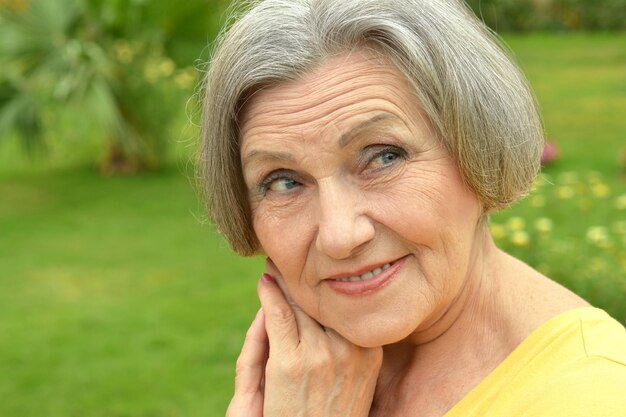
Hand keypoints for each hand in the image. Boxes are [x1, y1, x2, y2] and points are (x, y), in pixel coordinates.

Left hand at [228, 259, 382, 416]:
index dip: (330, 286)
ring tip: (277, 263)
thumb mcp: (358, 379)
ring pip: (300, 304)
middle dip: (307, 278)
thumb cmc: (335, 415)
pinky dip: (269, 295)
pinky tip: (264, 283)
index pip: (346, 308)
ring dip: (286, 280)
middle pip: (324, 302)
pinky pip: (278, 316)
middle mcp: (349, 350)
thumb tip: (335, 312)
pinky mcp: (290, 363)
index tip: (321, 266)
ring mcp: (320, 356)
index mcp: (370, 353)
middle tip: (295, 255)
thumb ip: (352, 346)